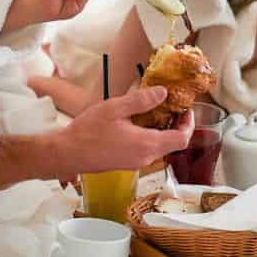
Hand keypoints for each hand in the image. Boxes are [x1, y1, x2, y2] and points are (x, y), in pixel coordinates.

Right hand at [56, 86, 193, 175]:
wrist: (67, 154)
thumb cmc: (88, 132)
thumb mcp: (115, 108)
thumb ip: (141, 100)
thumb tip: (163, 93)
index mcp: (147, 144)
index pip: (182, 139)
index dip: (188, 123)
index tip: (184, 108)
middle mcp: (145, 157)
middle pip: (174, 144)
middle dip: (177, 124)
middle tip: (172, 106)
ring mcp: (136, 162)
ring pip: (161, 147)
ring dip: (163, 129)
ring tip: (155, 110)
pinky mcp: (127, 163)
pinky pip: (148, 149)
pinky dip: (151, 135)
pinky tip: (139, 122)